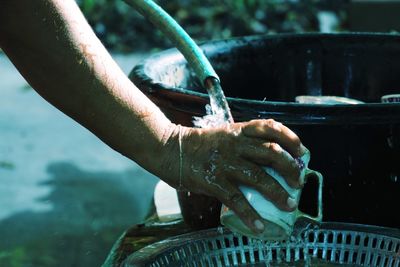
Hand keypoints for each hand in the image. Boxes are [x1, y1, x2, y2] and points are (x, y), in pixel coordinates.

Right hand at [160, 119, 307, 233]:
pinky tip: (258, 226)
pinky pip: (236, 200)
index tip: (302, 152)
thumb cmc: (196, 144)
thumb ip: (241, 143)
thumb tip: (264, 161)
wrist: (169, 148)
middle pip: (271, 152)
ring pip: (259, 177)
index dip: (291, 138)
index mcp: (238, 131)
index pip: (270, 128)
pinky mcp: (213, 180)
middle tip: (299, 181)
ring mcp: (224, 162)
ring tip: (289, 204)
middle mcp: (234, 144)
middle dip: (290, 168)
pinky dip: (250, 215)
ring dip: (278, 192)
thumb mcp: (222, 136)